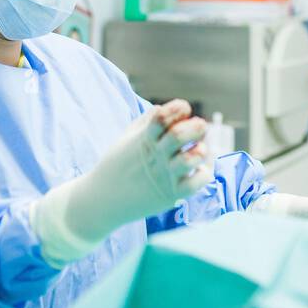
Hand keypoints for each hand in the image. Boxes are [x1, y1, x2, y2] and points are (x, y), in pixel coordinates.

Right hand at [32, 100, 210, 264]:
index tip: (183, 109)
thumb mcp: (127, 137)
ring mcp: (164, 176)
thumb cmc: (117, 165)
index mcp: (145, 138)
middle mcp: (156, 156)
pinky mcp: (171, 194)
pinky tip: (199, 170)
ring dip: (201, 150)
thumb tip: (165, 107)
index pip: (162, 116)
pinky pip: (196, 183)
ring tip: (199, 150)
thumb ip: (146, 121)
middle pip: (180, 135)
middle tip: (200, 127)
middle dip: (196, 126)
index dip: (178, 108)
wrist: (103, 200)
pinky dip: (204, 174)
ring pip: (191, 159)